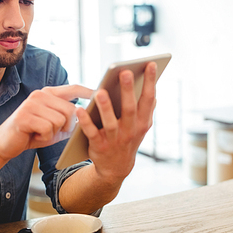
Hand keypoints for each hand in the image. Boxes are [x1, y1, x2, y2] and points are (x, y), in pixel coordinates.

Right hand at [0, 84, 92, 160]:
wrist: (7, 143)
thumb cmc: (34, 133)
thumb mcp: (56, 125)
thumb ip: (70, 119)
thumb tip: (90, 118)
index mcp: (49, 94)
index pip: (73, 88)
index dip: (88, 91)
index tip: (101, 93)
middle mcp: (40, 94)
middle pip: (70, 110)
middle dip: (67, 126)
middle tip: (54, 131)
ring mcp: (31, 104)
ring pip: (60, 121)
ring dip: (54, 133)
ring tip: (41, 132)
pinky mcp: (25, 116)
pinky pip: (48, 128)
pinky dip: (45, 137)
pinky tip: (35, 135)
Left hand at [77, 62, 157, 183]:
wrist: (116, 168)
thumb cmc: (128, 138)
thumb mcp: (141, 125)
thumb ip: (146, 108)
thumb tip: (153, 88)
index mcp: (142, 121)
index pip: (148, 99)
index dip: (150, 81)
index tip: (150, 64)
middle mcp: (131, 130)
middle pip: (130, 108)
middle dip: (128, 90)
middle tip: (125, 72)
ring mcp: (115, 139)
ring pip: (110, 122)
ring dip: (105, 107)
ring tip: (100, 91)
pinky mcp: (99, 145)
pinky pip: (91, 132)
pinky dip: (85, 122)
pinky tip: (79, 109)